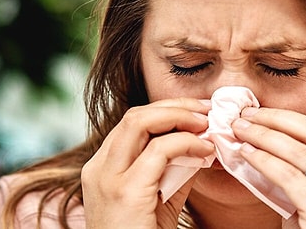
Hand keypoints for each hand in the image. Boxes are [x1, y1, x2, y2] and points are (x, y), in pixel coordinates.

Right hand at [81, 98, 214, 228]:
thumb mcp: (161, 198)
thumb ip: (176, 168)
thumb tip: (202, 143)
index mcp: (103, 168)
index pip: (133, 124)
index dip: (167, 111)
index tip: (197, 112)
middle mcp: (98, 168)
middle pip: (135, 115)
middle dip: (174, 106)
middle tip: (206, 111)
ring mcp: (107, 178)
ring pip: (141, 122)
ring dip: (180, 117)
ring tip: (206, 124)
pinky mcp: (124, 191)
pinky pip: (159, 150)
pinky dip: (187, 143)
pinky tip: (205, 152)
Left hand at [232, 107, 305, 227]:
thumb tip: (267, 137)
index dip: (290, 119)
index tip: (263, 112)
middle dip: (276, 120)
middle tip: (246, 114)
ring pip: (298, 153)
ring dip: (263, 136)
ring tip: (239, 129)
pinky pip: (287, 176)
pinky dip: (262, 160)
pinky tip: (245, 153)